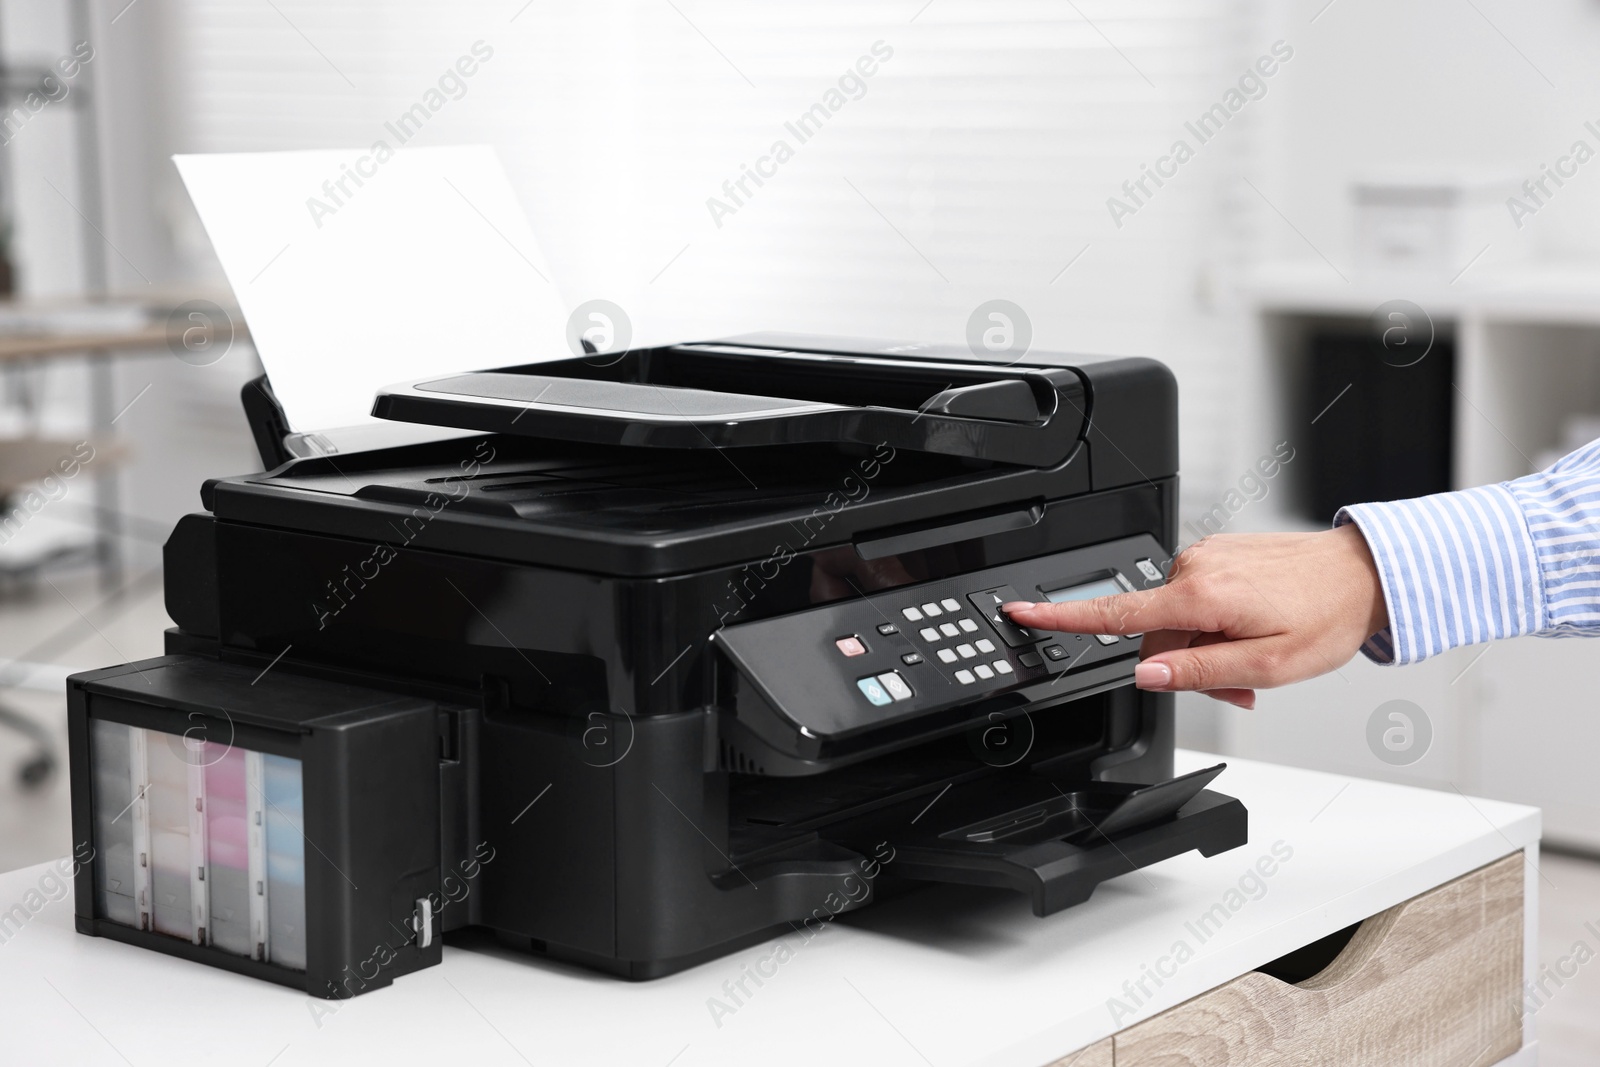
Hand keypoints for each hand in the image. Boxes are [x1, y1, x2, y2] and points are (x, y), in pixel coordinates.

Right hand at [1002, 526, 1388, 708]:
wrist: (1364, 574)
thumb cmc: (1326, 619)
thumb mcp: (1266, 667)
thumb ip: (1198, 672)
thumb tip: (1147, 673)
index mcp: (1201, 597)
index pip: (1114, 614)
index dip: (1061, 617)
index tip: (1020, 611)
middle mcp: (1195, 568)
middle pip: (1155, 633)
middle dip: (1185, 665)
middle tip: (1238, 690)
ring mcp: (1207, 557)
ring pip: (1177, 620)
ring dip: (1204, 646)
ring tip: (1253, 664)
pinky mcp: (1219, 554)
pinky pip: (1196, 598)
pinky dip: (1215, 623)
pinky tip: (1252, 633)